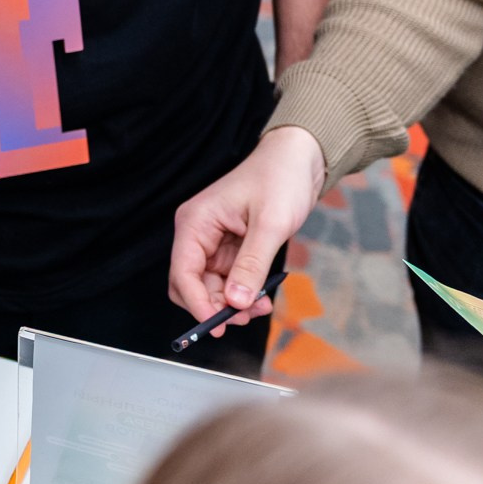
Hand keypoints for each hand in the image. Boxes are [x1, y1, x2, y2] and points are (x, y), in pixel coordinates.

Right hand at [167, 127, 323, 326]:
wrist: (299, 159)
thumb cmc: (280, 179)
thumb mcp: (270, 224)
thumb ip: (251, 265)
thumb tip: (235, 302)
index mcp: (196, 222)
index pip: (183, 272)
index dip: (197, 302)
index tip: (217, 325)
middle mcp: (198, 233)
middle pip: (190, 284)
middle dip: (214, 305)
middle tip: (243, 318)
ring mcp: (213, 242)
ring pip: (210, 288)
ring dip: (231, 303)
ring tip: (260, 307)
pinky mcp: (230, 249)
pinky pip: (228, 281)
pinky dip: (242, 294)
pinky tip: (261, 298)